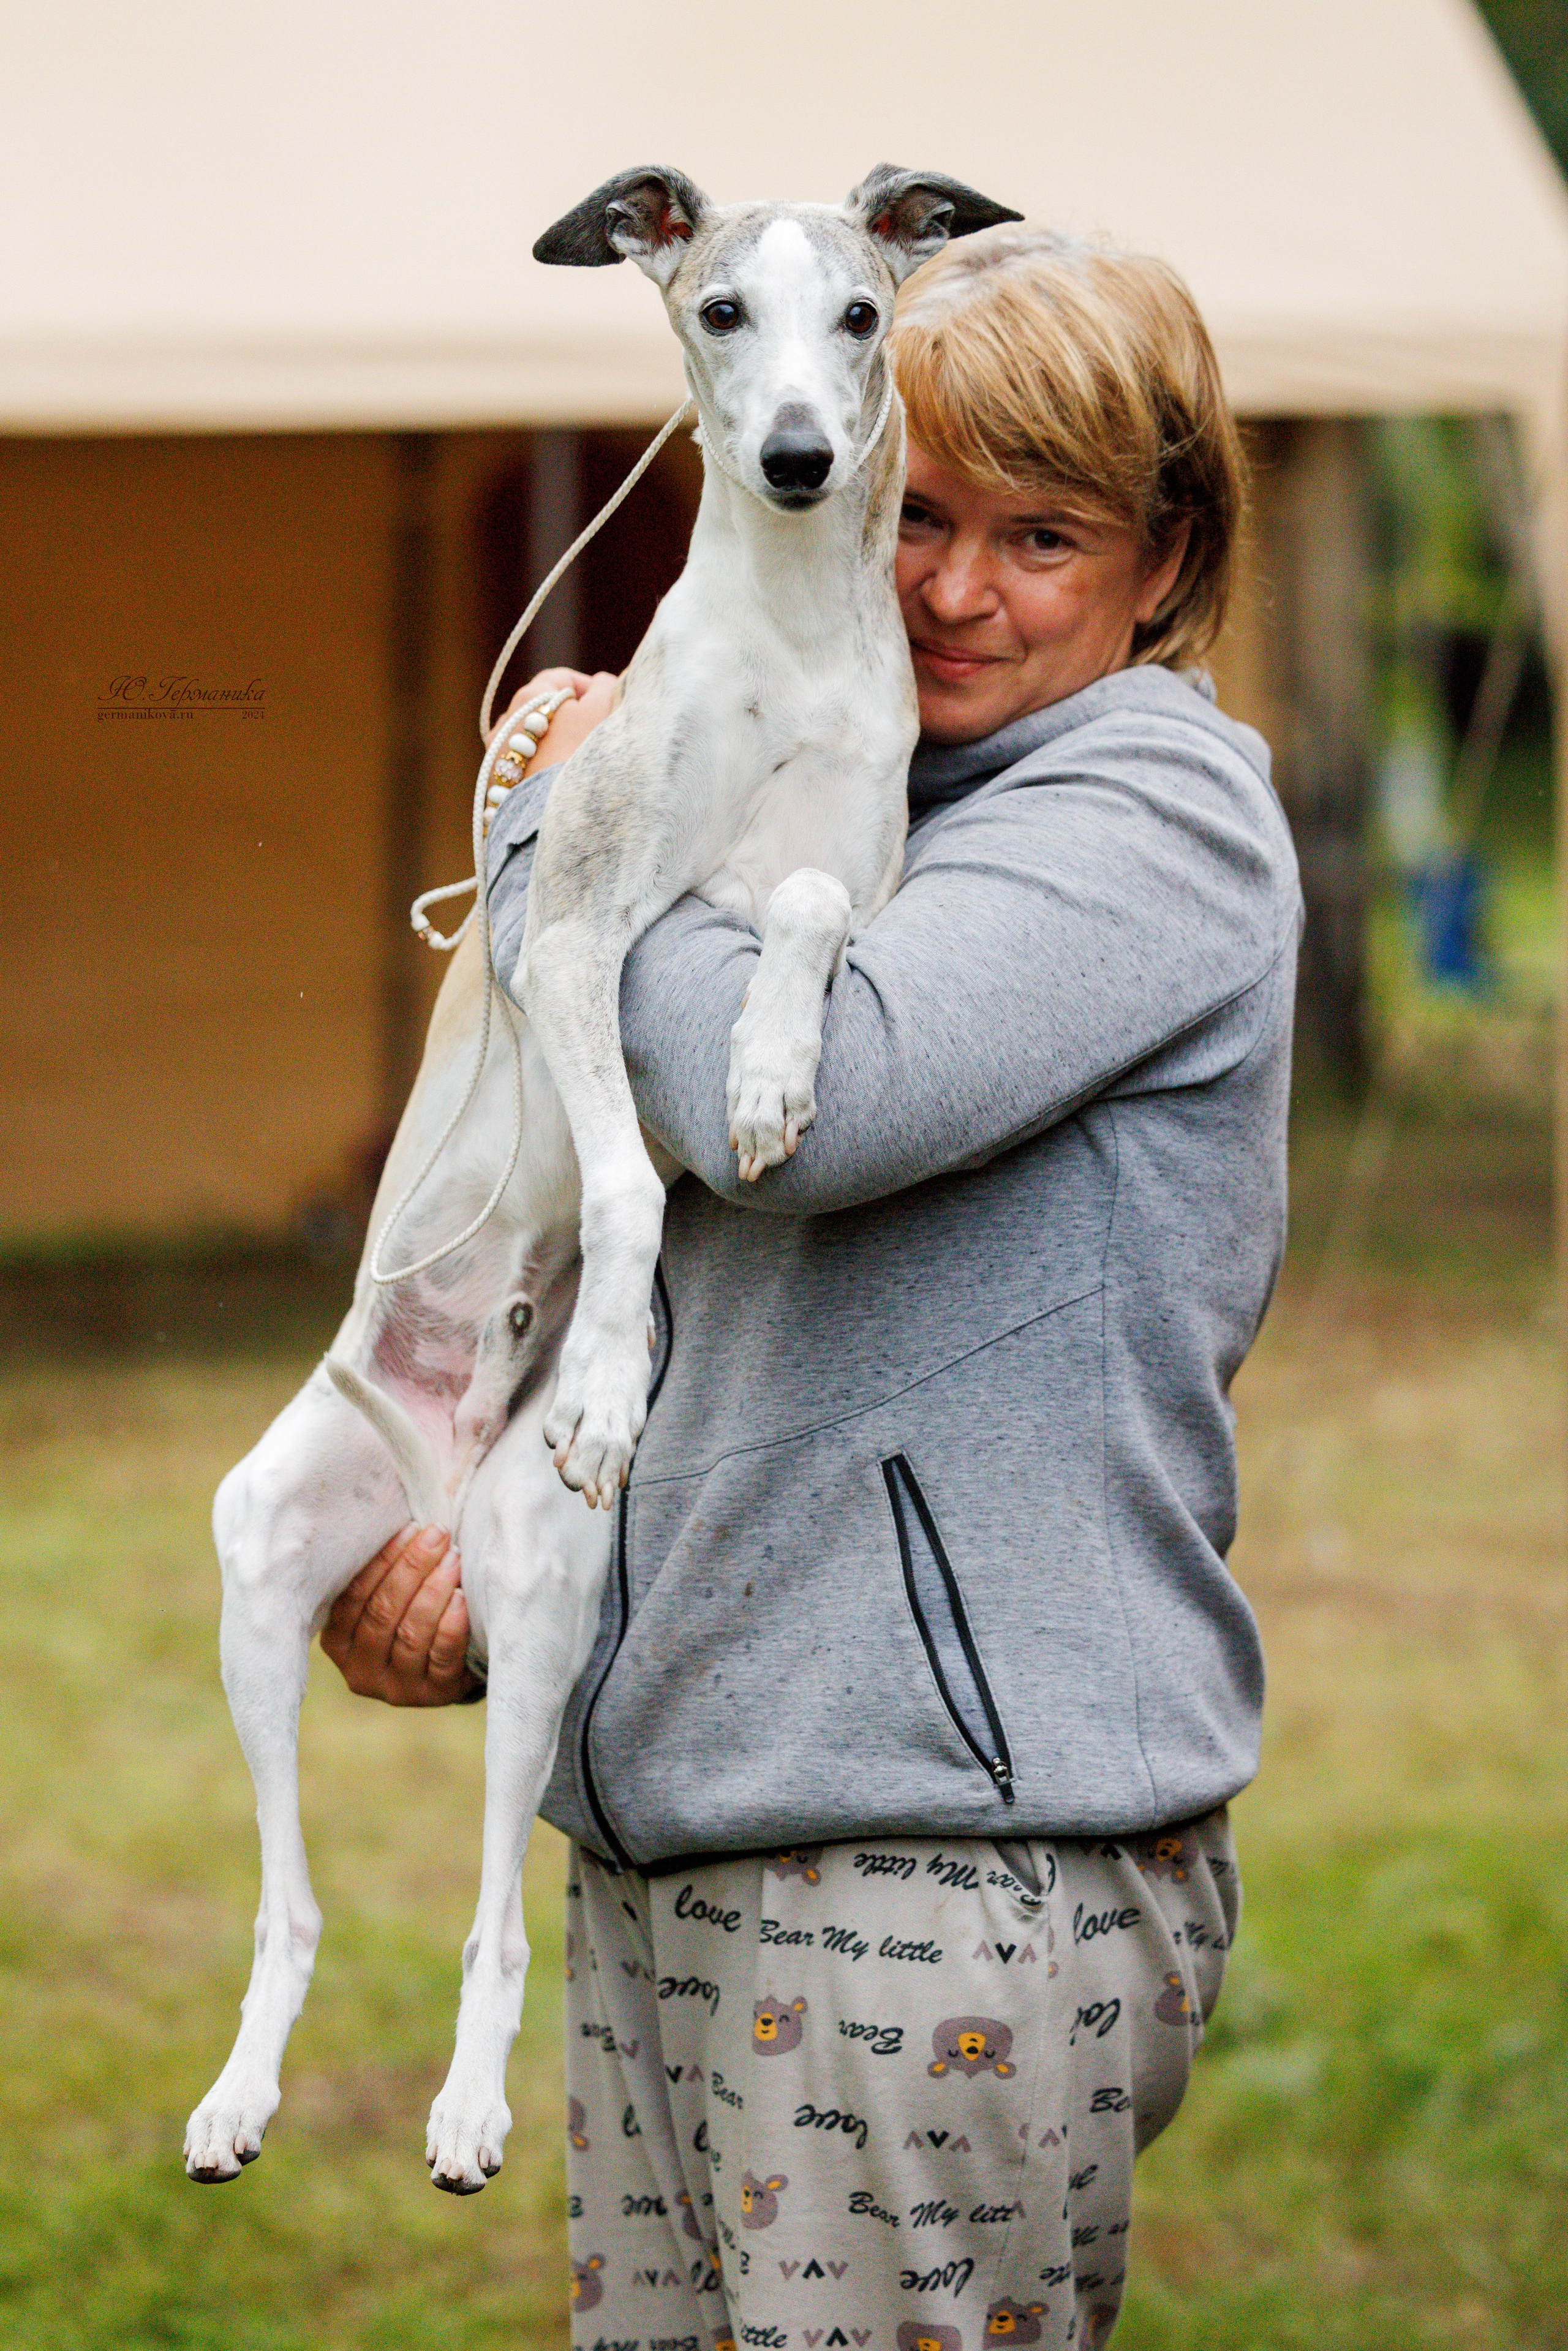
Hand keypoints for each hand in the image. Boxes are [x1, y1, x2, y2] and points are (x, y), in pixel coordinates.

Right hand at [320, 1525, 478, 1705]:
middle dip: (411, 1569)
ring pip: (410, 1634)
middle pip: (381, 1613)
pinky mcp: (433, 1694)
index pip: (352, 1597)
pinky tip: (462, 1599)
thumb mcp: (388, 1594)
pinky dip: (451, 1625)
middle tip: (437, 1536)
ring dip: (433, 1592)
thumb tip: (395, 1507)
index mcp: (338, 1640)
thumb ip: (382, 1567)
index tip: (410, 1528)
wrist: (452, 1660)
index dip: (382, 1561)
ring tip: (453, 1560)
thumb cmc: (412, 1609)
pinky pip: (441, 1658)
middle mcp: (359, 1669)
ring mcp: (396, 1687)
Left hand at [491, 669, 618, 772]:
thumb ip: (604, 686)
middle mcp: (505, 721)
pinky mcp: (496, 782)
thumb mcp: (601, 709)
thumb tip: (601, 683)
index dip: (588, 687)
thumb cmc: (580, 755)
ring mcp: (497, 753)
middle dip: (570, 716)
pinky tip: (555, 780)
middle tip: (594, 734)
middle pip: (543, 709)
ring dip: (553, 742)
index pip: (561, 677)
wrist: (551, 813)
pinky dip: (539, 765)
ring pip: (531, 738)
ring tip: (574, 761)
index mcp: (528, 696)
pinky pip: (523, 764)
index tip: (605, 704)